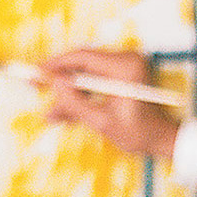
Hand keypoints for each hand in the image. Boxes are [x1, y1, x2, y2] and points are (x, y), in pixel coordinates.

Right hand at [41, 49, 180, 158]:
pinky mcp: (123, 74)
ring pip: (85, 73)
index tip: (36, 72)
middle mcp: (127, 60)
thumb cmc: (139, 133)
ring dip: (68, 91)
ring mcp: (126, 66)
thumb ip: (75, 102)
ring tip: (51, 110)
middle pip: (82, 63)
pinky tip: (65, 109)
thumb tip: (53, 83)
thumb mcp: (101, 122)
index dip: (55, 65)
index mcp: (126, 67)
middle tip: (34, 85)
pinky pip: (94, 79)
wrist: (162, 139)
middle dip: (58, 78)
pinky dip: (81, 93)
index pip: (82, 57)